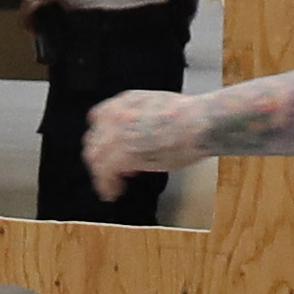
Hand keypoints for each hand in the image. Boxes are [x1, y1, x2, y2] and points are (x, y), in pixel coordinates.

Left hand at [84, 90, 206, 183]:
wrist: (200, 121)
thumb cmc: (191, 117)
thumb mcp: (159, 107)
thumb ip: (142, 119)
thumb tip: (141, 138)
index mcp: (127, 101)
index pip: (99, 118)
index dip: (102, 136)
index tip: (106, 147)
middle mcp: (117, 115)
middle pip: (93, 140)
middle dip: (98, 157)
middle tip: (105, 171)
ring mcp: (118, 134)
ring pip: (95, 158)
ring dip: (100, 174)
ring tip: (108, 186)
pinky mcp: (122, 154)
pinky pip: (105, 174)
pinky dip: (107, 185)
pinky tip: (112, 193)